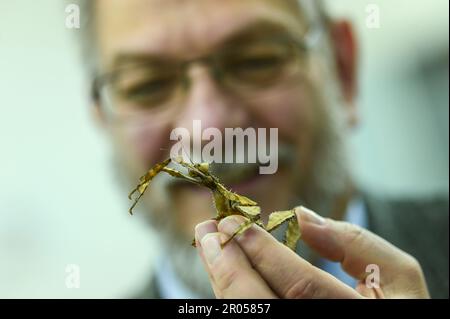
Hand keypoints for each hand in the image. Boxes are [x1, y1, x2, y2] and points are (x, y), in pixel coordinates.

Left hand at [194, 206, 429, 298]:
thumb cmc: (399, 310)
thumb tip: (301, 216)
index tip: (233, 222)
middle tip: (206, 230)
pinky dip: (236, 296)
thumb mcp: (398, 277)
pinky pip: (256, 318)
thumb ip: (356, 243)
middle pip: (262, 306)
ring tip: (210, 248)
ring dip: (224, 282)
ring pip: (253, 316)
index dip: (262, 252)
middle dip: (228, 267)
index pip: (300, 286)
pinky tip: (228, 274)